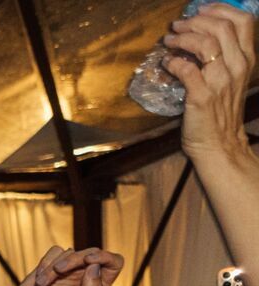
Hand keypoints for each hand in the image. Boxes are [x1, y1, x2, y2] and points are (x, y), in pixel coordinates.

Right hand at [7, 245, 123, 285]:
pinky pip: (55, 251)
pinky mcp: (55, 261)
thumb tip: (94, 266)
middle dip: (73, 260)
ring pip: (70, 252)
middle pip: (91, 252)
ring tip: (43, 284)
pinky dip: (45, 262)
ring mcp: (72, 266)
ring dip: (53, 267)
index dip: (105, 257)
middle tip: (58, 271)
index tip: (88, 260)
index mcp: (99, 285)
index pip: (115, 262)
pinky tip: (39, 277)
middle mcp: (88, 273)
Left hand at [170, 5, 256, 162]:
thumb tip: (200, 35)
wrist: (218, 144)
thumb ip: (223, 57)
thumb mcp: (231, 78)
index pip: (243, 21)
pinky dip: (173, 61)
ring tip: (168, 40)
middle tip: (177, 26)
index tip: (199, 9)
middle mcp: (238, 66)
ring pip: (205, 44)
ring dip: (182, 38)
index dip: (219, 9)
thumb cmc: (220, 111)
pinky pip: (186, 69)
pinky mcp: (201, 96)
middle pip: (221, 28)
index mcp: (247, 59)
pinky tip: (166, 62)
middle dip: (195, 22)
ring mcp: (221, 81)